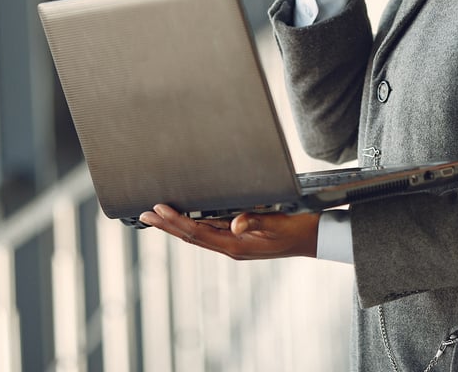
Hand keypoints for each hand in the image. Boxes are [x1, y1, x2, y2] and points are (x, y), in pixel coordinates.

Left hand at [138, 204, 319, 259]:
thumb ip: (254, 221)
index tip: (157, 210)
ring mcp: (234, 246)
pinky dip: (192, 226)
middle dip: (167, 225)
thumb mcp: (277, 223)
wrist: (313, 239)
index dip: (175, 221)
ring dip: (176, 226)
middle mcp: (231, 248)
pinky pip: (209, 234)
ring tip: (157, 217)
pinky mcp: (239, 240)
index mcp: (236, 245)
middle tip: (143, 215)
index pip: (197, 233)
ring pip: (198, 236)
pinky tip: (186, 220)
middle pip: (191, 237)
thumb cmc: (296, 229)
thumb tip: (233, 224)